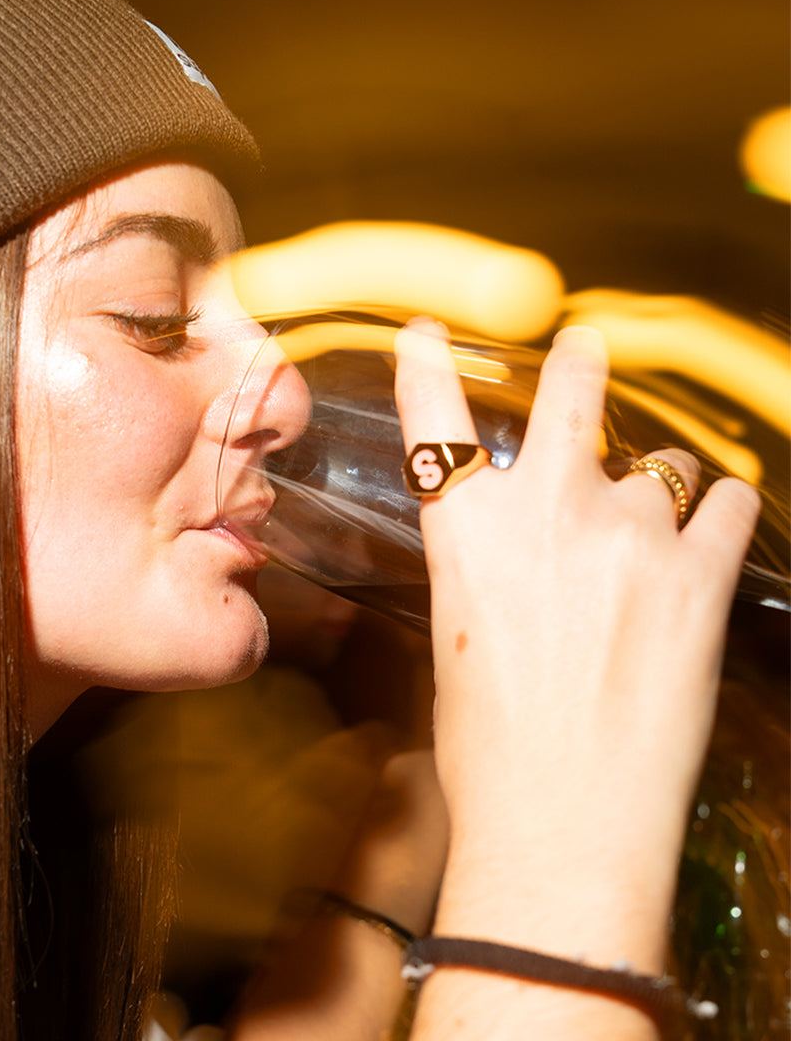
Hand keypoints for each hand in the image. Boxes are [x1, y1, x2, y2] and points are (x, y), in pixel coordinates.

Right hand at [393, 320, 760, 966]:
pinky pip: (729, 501)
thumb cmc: (490, 744)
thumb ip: (491, 567)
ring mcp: (630, 533)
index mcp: (467, 529)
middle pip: (571, 392)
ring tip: (659, 517)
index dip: (425, 365)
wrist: (564, 822)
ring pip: (663, 461)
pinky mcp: (700, 573)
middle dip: (580, 361)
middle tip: (585, 345)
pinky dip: (721, 509)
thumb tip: (523, 546)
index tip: (425, 334)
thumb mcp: (462, 636)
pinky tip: (710, 530)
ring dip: (659, 480)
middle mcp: (546, 509)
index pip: (433, 420)